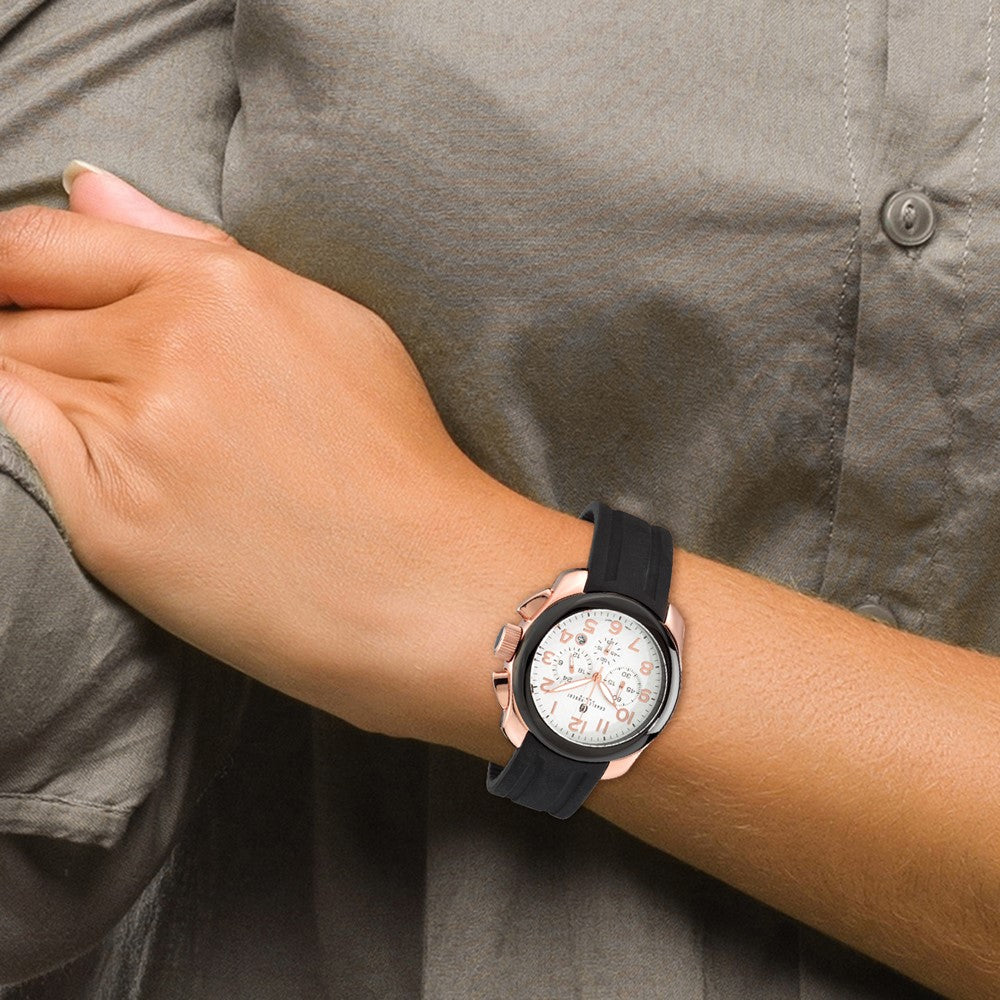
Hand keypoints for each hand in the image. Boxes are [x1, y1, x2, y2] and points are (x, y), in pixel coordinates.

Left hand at [0, 165, 501, 738]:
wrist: (426, 586)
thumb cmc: (396, 457)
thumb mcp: (329, 322)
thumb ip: (195, 249)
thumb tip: (90, 189)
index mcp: (221, 288)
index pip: (43, 243)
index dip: (9, 264)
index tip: (17, 288)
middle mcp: (166, 349)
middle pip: (18, 314)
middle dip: (29, 334)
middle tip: (104, 383)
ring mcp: (131, 438)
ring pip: (12, 381)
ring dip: (43, 396)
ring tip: (138, 438)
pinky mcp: (109, 524)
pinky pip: (24, 456)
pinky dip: (45, 450)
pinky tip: (123, 474)